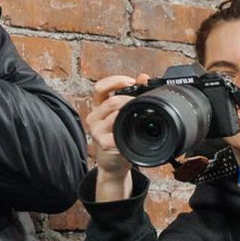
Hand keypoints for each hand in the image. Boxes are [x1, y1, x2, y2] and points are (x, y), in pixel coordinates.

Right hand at [85, 74, 146, 199]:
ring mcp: (96, 130)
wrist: (113, 163)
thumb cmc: (119, 137)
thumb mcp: (124, 115)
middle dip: (130, 101)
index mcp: (99, 107)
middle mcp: (94, 117)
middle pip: (111, 102)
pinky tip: (133, 134)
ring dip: (130, 115)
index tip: (131, 81)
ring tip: (140, 118)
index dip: (114, 81)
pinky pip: (117, 134)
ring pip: (114, 116)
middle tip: (142, 104)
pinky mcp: (103, 143)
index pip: (100, 88)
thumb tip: (144, 76)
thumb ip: (131, 95)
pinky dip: (128, 133)